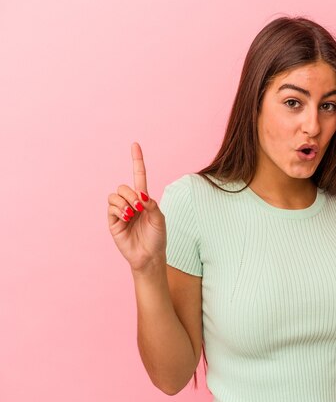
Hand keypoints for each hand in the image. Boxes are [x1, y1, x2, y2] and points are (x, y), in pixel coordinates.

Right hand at [107, 142, 166, 272]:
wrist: (149, 256)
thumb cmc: (157, 238)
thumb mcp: (160, 219)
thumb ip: (151, 204)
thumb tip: (140, 195)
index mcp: (144, 199)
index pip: (139, 176)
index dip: (137, 161)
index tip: (135, 145)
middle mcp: (131, 203)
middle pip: (123, 186)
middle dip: (130, 194)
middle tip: (139, 207)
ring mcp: (120, 212)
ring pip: (115, 195)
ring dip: (124, 202)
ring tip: (132, 214)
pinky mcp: (112, 221)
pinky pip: (111, 207)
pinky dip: (119, 210)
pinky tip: (126, 218)